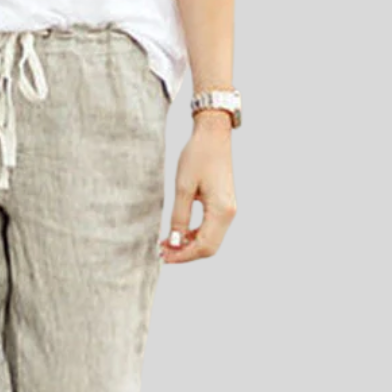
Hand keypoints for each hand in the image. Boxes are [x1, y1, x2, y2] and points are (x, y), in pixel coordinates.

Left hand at [160, 111, 236, 263]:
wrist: (213, 135)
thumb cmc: (197, 156)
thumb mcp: (183, 187)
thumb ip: (179, 217)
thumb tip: (174, 242)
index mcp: (221, 210)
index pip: (203, 246)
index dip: (182, 255)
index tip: (163, 256)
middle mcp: (229, 213)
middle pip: (208, 248)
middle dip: (185, 253)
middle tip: (162, 252)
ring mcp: (228, 210)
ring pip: (209, 240)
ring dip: (189, 245)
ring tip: (167, 243)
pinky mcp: (224, 206)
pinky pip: (210, 229)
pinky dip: (194, 235)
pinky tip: (178, 233)